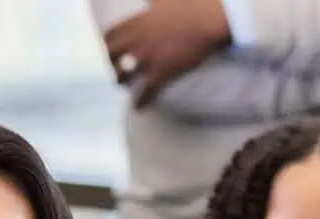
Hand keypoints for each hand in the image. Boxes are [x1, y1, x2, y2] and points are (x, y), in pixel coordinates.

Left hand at [103, 0, 232, 108]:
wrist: (210, 19)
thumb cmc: (192, 3)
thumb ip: (152, 1)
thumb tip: (151, 1)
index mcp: (136, 20)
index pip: (111, 34)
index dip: (108, 41)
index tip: (111, 44)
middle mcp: (136, 40)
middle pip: (112, 55)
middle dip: (112, 60)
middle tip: (117, 63)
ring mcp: (147, 57)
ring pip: (123, 75)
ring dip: (121, 80)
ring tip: (123, 83)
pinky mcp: (162, 72)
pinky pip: (146, 92)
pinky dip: (140, 101)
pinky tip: (139, 107)